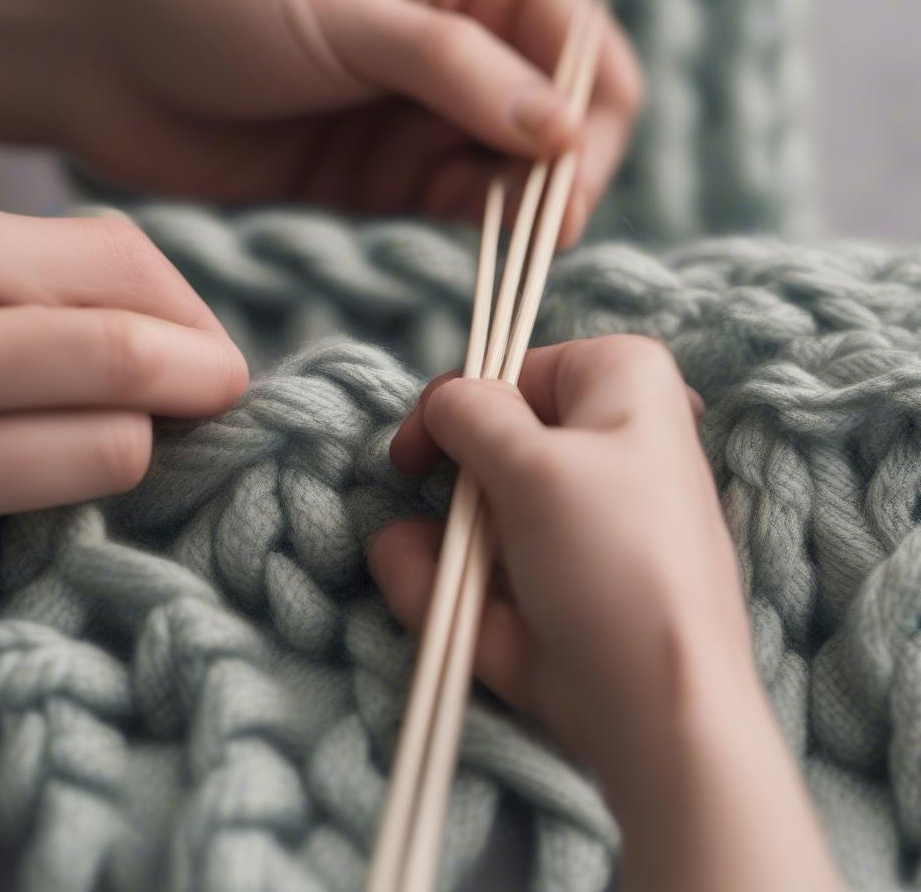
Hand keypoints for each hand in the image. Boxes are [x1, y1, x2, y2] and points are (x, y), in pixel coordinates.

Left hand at [0, 0, 641, 244]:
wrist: (94, 42)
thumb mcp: (351, 13)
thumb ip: (461, 71)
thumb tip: (564, 131)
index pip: (575, 36)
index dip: (593, 102)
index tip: (577, 165)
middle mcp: (451, 44)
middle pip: (552, 112)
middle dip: (563, 164)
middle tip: (554, 219)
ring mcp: (412, 114)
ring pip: (506, 167)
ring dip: (522, 202)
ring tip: (513, 232)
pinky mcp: (373, 176)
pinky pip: (449, 202)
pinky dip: (473, 221)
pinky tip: (474, 234)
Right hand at [0, 195, 246, 567]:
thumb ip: (62, 280)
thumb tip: (201, 339)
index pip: (124, 264)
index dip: (192, 312)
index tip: (206, 347)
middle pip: (126, 351)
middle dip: (201, 378)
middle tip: (213, 393)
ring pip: (115, 444)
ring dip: (141, 441)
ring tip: (117, 432)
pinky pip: (58, 512)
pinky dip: (78, 495)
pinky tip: (42, 478)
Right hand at [371, 338, 841, 891]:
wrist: (659, 706)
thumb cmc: (609, 557)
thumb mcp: (531, 463)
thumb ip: (469, 411)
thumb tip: (443, 401)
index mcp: (624, 385)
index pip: (518, 368)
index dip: (460, 402)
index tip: (418, 447)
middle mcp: (615, 443)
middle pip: (498, 443)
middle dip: (452, 484)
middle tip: (429, 511)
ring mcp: (589, 520)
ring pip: (488, 513)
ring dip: (441, 542)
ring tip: (414, 567)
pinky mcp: (566, 584)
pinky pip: (495, 568)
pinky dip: (455, 583)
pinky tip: (432, 601)